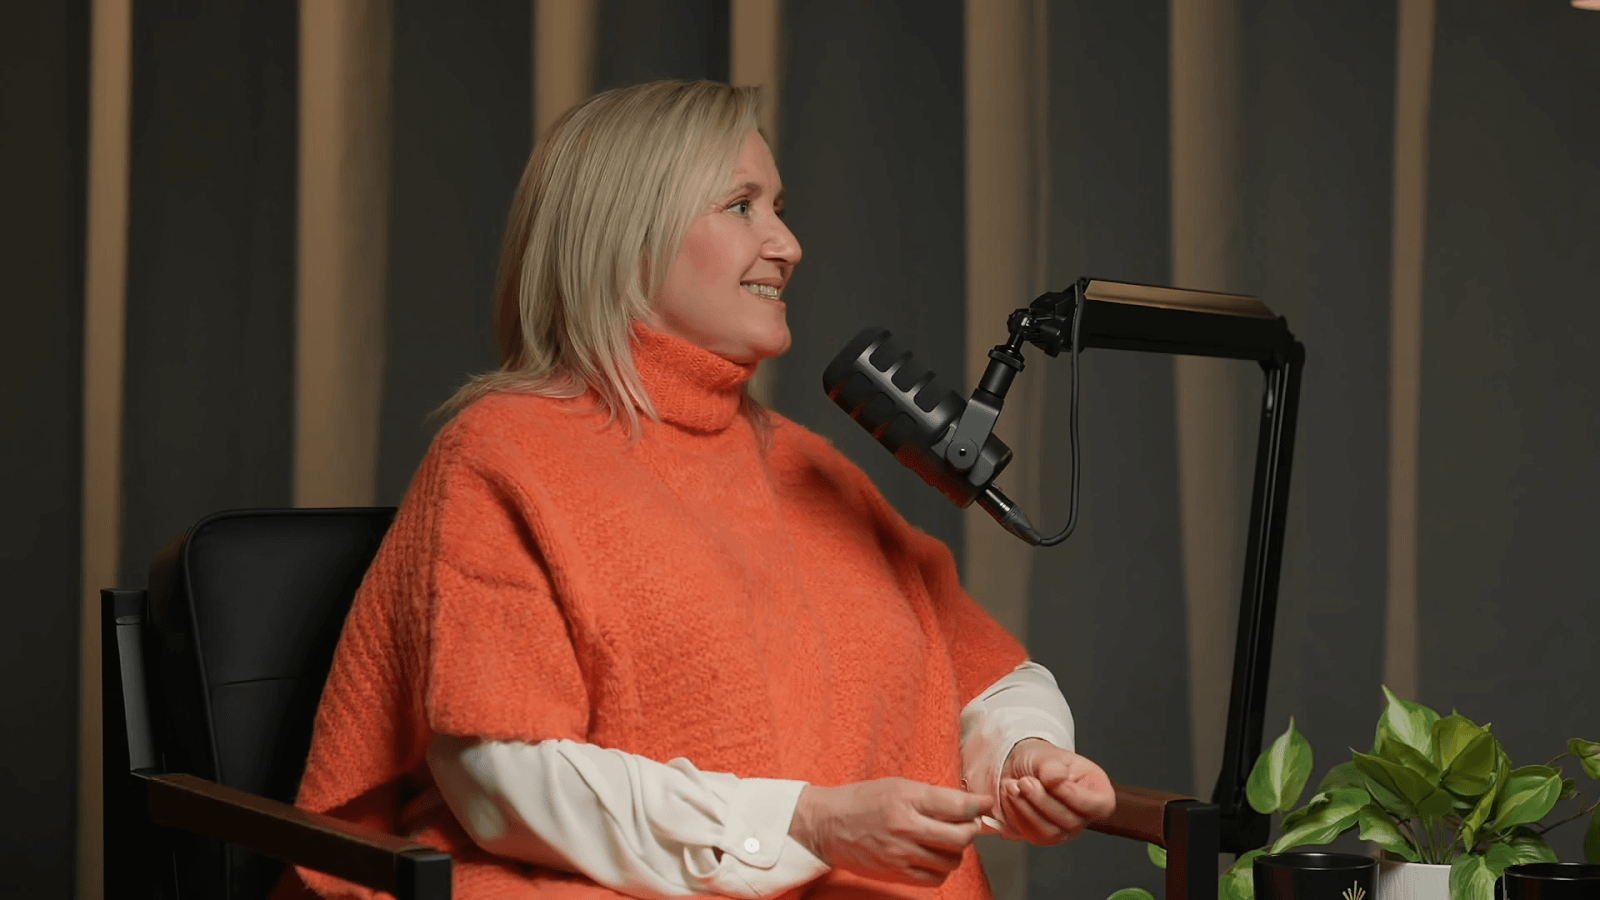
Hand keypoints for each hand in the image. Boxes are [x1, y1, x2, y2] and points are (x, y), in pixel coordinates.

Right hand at [788, 777, 992, 885]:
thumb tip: (968, 805)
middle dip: (971, 830)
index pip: (957, 805)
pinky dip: (942, 868)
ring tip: (947, 840)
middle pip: (960, 837)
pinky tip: (934, 856)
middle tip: (967, 824)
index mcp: (906, 798)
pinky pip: (936, 878)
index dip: (978, 805)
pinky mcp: (896, 873)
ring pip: (952, 860)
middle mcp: (905, 827)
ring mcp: (901, 854)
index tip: (984, 804)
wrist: (828, 825)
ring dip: (957, 851)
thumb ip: (932, 796)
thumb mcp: (897, 786)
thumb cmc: (863, 801)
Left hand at [997, 739, 1115, 844]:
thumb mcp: (1048, 755)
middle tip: (1024, 781)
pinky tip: (1010, 796)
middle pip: (1070, 821)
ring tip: (1011, 786)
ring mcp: (1066, 830)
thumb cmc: (1042, 761)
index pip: (1098, 806)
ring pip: (1050, 832)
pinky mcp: (1045, 837)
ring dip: (1027, 809)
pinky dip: (1017, 815)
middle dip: (1042, 800)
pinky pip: (1033, 835)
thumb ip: (1052, 766)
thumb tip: (1055, 779)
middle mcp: (1085, 816)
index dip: (1073, 796)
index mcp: (1099, 792)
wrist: (1021, 770)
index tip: (1049, 779)